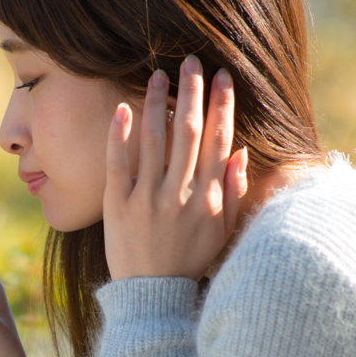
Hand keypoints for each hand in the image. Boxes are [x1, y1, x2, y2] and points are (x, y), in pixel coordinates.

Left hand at [103, 55, 247, 282]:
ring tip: (157, 74)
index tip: (222, 77)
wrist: (152, 294)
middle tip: (190, 62)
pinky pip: (118, 162)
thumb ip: (232, 192)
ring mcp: (147, 198)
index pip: (218, 140)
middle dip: (191, 92)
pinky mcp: (117, 205)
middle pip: (188, 131)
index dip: (221, 105)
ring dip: (156, 102)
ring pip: (154, 139)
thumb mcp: (221, 231)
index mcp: (208, 198)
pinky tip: (122, 108)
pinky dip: (119, 134)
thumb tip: (238, 152)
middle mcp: (179, 193)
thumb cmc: (189, 260)